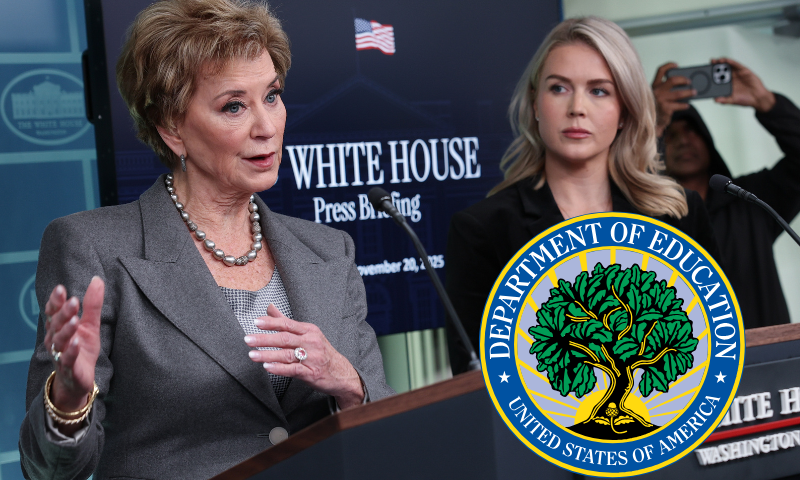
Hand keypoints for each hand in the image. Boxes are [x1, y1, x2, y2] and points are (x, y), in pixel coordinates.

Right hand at [44, 277, 104, 412]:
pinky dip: (70, 351)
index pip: (54, 311)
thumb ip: (92, 304)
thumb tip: (97, 279)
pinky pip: (67, 359)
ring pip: (59, 341)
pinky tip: (76, 342)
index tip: (61, 289)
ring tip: (74, 320)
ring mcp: (60, 353)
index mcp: (59, 327)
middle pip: (56, 324)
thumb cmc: (82, 348)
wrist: (80, 378)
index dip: (55, 301)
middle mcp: (56, 339)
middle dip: (63, 312)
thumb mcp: (91, 324)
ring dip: (66, 330)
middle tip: (73, 301)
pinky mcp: (68, 368)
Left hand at [245, 304, 363, 408]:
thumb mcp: (307, 334)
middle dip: (264, 338)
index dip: (271, 323)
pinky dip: (279, 368)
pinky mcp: (312, 373)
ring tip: (252, 354)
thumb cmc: (321, 352)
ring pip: (287, 354)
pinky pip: (293, 370)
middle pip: (285, 338)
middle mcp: (311, 342)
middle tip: (248, 339)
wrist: (342, 373)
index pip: (287, 324)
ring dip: (268, 354)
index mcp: (309, 330)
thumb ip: (286, 321)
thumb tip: (270, 308)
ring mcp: (312, 358)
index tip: (256, 322)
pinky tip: (267, 367)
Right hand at [652, 62, 694, 136]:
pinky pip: (679, 105)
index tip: (677, 65)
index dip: (669, 65)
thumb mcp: (657, 95)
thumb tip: (683, 83)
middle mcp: (656, 91)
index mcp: (654, 85)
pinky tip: (687, 105)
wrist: (650, 122)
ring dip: (689, 92)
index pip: (660, 71)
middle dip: (683, 80)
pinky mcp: (665, 108)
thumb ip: (665, 89)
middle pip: (672, 80)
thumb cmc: (656, 106)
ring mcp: (660, 100)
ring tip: (694, 92)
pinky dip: (684, 105)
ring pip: (679, 93)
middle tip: (689, 81)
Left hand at [711, 58, 774, 111]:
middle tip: (711, 62)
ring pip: (729, 66)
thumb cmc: (745, 99)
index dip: (712, 73)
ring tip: (717, 60)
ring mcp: (737, 73)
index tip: (705, 71)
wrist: (758, 98)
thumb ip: (724, 100)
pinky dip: (731, 62)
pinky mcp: (744, 71)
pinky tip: (726, 60)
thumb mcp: (732, 100)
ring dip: (723, 62)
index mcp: (726, 84)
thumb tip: (715, 100)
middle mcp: (731, 78)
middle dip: (716, 65)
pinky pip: (737, 65)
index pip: (718, 77)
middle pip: (722, 70)